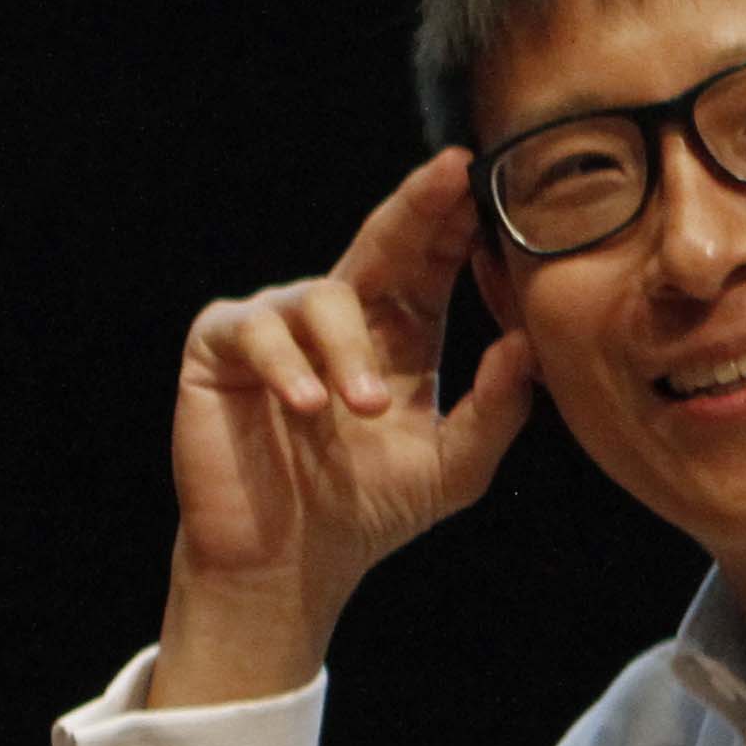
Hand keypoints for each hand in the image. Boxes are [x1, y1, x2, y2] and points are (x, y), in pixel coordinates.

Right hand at [147, 149, 540, 705]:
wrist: (285, 567)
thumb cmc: (365, 514)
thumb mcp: (452, 467)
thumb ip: (496, 409)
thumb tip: (524, 343)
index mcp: (397, 338)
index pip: (430, 264)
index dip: (454, 223)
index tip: (484, 182)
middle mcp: (337, 322)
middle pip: (379, 245)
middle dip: (414, 209)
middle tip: (449, 178)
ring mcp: (277, 331)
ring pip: (321, 296)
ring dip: (348, 348)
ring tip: (361, 407)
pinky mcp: (221, 352)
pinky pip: (255, 329)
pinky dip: (285, 361)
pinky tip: (307, 403)